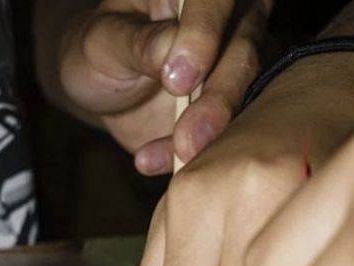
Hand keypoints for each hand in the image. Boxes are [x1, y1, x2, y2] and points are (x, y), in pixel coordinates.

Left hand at [54, 0, 269, 171]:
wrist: (105, 88)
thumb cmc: (102, 49)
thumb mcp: (104, 42)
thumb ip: (138, 43)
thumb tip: (171, 49)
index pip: (214, 0)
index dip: (203, 34)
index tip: (178, 79)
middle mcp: (230, 20)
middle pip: (245, 49)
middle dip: (219, 97)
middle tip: (189, 137)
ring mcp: (240, 63)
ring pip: (252, 93)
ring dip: (218, 130)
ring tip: (181, 154)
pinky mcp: (238, 105)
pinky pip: (235, 130)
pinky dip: (198, 152)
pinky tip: (152, 161)